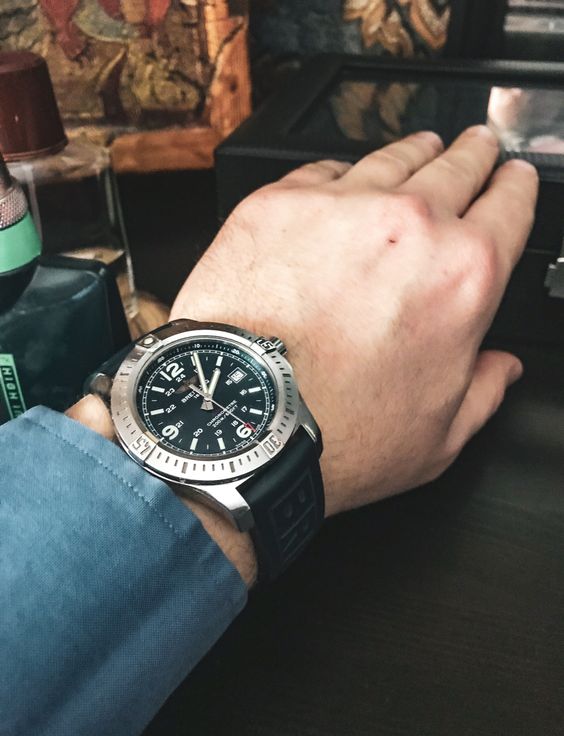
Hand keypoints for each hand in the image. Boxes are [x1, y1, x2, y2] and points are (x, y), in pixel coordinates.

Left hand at [171, 126, 537, 516]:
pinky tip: (341, 186)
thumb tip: (499, 368)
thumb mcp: (437, 435)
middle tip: (475, 146)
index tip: (514, 179)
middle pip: (457, 165)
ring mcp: (340, 206)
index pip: (511, 205)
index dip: (517, 186)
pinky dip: (340, 176)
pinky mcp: (278, 203)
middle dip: (474, 153)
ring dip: (415, 152)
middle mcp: (408, 226)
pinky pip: (322, 170)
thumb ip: (481, 391)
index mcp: (463, 277)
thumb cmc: (333, 433)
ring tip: (421, 150)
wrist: (240, 419)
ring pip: (393, 157)